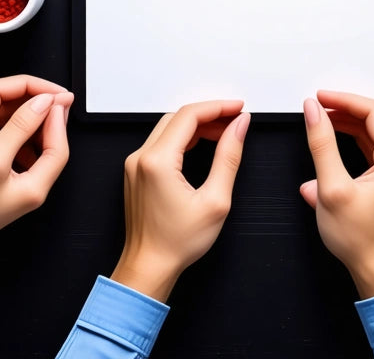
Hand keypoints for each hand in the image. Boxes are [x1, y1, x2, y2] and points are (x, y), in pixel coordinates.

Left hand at [0, 76, 73, 266]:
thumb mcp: (23, 185)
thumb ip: (48, 148)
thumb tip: (52, 110)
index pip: (8, 87)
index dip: (40, 87)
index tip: (61, 97)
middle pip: (6, 95)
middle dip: (38, 102)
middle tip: (61, 112)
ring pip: (5, 110)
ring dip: (31, 119)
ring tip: (48, 139)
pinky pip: (0, 125)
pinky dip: (21, 133)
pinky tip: (32, 151)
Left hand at [111, 100, 249, 301]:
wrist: (149, 266)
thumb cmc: (176, 243)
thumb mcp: (215, 201)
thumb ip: (228, 158)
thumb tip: (238, 128)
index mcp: (158, 162)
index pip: (190, 116)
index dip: (218, 107)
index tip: (239, 108)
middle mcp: (141, 158)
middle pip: (178, 118)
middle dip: (210, 114)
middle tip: (235, 121)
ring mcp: (135, 164)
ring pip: (168, 128)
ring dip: (197, 125)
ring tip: (224, 132)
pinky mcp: (136, 171)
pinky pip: (160, 142)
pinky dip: (183, 138)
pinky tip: (203, 145)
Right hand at [301, 91, 373, 298]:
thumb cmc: (361, 238)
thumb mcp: (332, 188)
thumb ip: (322, 145)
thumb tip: (313, 113)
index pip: (371, 110)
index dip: (342, 99)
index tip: (319, 98)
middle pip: (371, 117)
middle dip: (342, 108)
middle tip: (315, 106)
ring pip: (369, 131)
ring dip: (343, 122)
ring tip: (319, 119)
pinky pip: (368, 146)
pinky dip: (348, 138)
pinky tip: (329, 138)